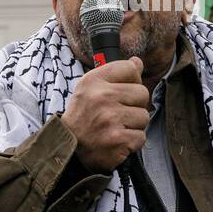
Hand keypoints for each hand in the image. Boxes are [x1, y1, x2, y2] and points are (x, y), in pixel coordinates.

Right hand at [60, 57, 150, 173]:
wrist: (68, 149)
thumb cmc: (82, 117)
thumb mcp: (90, 88)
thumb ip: (115, 74)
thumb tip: (138, 62)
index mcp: (94, 81)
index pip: (130, 68)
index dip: (131, 80)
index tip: (121, 91)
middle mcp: (102, 97)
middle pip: (142, 93)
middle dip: (134, 105)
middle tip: (117, 114)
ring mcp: (111, 119)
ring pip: (144, 116)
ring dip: (133, 125)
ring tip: (115, 128)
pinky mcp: (119, 140)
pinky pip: (141, 136)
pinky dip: (132, 141)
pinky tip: (117, 140)